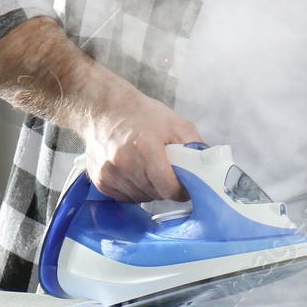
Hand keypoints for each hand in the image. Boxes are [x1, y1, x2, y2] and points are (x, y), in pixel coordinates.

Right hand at [76, 73, 202, 202]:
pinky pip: (125, 197)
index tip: (186, 188)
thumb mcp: (176, 123)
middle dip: (166, 187)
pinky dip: (134, 190)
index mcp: (146, 149)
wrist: (105, 110)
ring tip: (151, 169)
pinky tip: (136, 172)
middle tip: (169, 173)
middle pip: (155, 194)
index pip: (167, 187)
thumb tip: (207, 166)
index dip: (181, 191)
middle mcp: (125, 164)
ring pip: (140, 197)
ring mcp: (110, 173)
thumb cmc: (141, 115)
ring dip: (150, 189)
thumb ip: (194, 145)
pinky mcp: (100, 180)